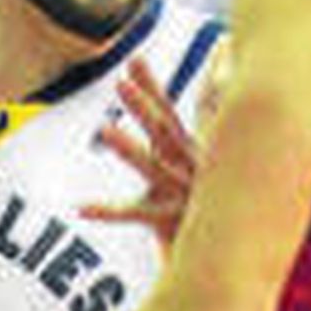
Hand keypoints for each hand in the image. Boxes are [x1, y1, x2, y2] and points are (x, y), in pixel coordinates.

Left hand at [79, 57, 196, 257]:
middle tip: (120, 82)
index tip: (133, 59)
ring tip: (104, 130)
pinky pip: (136, 216)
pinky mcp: (171, 220)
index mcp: (187, 154)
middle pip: (163, 130)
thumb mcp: (203, 172)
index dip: (150, 86)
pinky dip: (109, 211)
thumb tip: (205, 107)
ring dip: (129, 148)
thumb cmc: (209, 210)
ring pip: (151, 167)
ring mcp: (180, 192)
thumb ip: (195, 143)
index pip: (166, 114)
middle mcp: (186, 167)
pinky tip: (82, 207)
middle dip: (142, 104)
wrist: (229, 250)